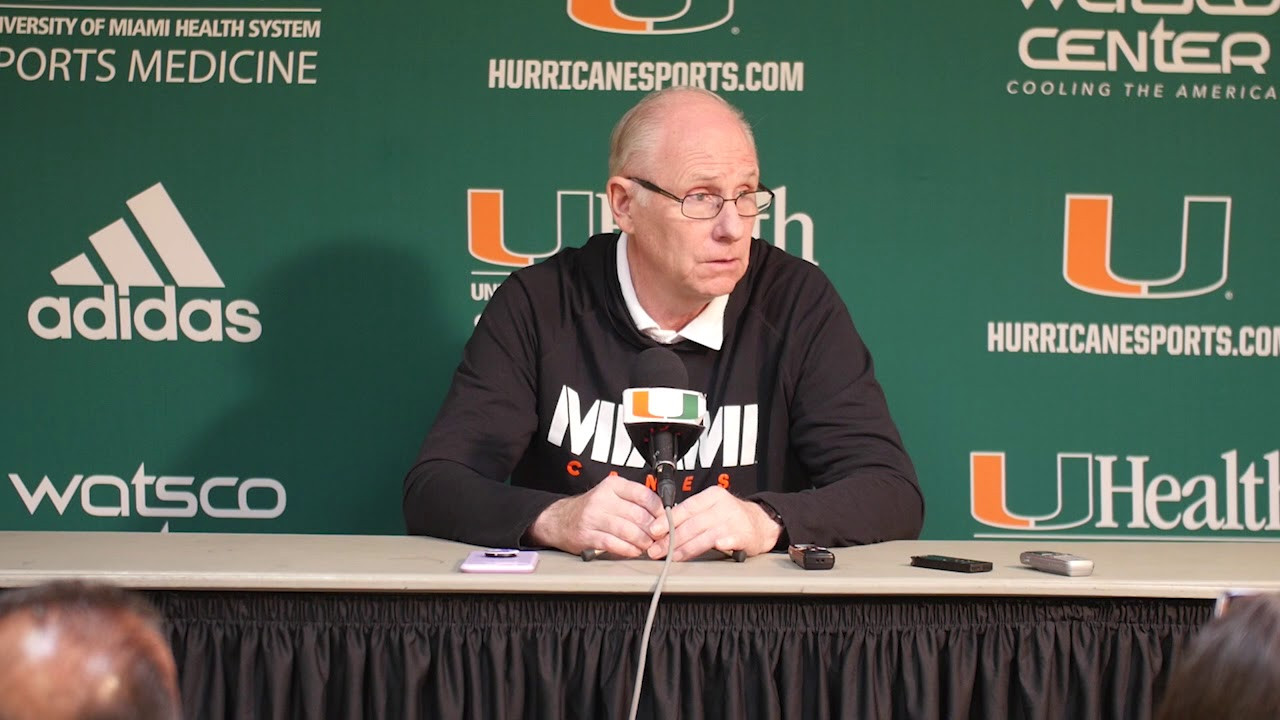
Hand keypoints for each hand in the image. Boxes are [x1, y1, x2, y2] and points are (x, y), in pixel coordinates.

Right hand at [526, 474, 664, 557]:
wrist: (560, 520)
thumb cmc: (592, 509)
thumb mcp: (612, 496)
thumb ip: (634, 502)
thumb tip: (663, 514)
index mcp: (612, 485)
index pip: (644, 494)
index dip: (660, 510)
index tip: (666, 520)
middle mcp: (602, 498)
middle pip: (638, 515)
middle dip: (654, 530)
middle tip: (660, 538)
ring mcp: (593, 516)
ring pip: (628, 530)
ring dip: (643, 542)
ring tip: (648, 546)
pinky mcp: (587, 535)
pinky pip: (614, 544)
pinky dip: (628, 550)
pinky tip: (634, 551)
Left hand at [646, 486, 781, 560]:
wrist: (761, 524)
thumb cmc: (730, 517)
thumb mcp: (710, 509)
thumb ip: (690, 516)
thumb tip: (660, 528)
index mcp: (712, 496)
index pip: (686, 507)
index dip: (668, 520)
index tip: (653, 530)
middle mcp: (723, 506)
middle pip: (693, 524)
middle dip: (671, 539)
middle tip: (656, 550)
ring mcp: (734, 521)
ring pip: (705, 535)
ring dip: (686, 548)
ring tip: (672, 557)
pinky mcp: (744, 535)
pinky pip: (729, 539)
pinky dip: (722, 543)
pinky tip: (716, 547)